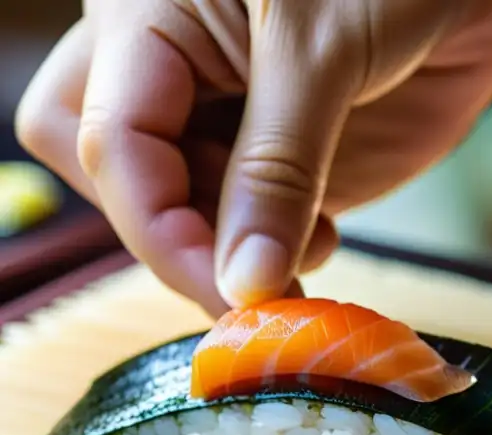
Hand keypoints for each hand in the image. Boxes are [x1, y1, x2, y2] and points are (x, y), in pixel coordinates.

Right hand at [15, 0, 491, 314]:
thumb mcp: (322, 54)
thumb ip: (278, 168)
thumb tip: (244, 283)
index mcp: (147, 21)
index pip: (111, 143)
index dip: (162, 230)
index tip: (228, 293)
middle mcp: (169, 74)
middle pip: (115, 175)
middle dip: (173, 238)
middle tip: (250, 281)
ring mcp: (220, 120)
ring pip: (177, 207)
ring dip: (227, 252)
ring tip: (303, 254)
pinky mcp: (274, 158)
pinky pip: (245, 221)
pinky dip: (273, 248)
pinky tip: (320, 240)